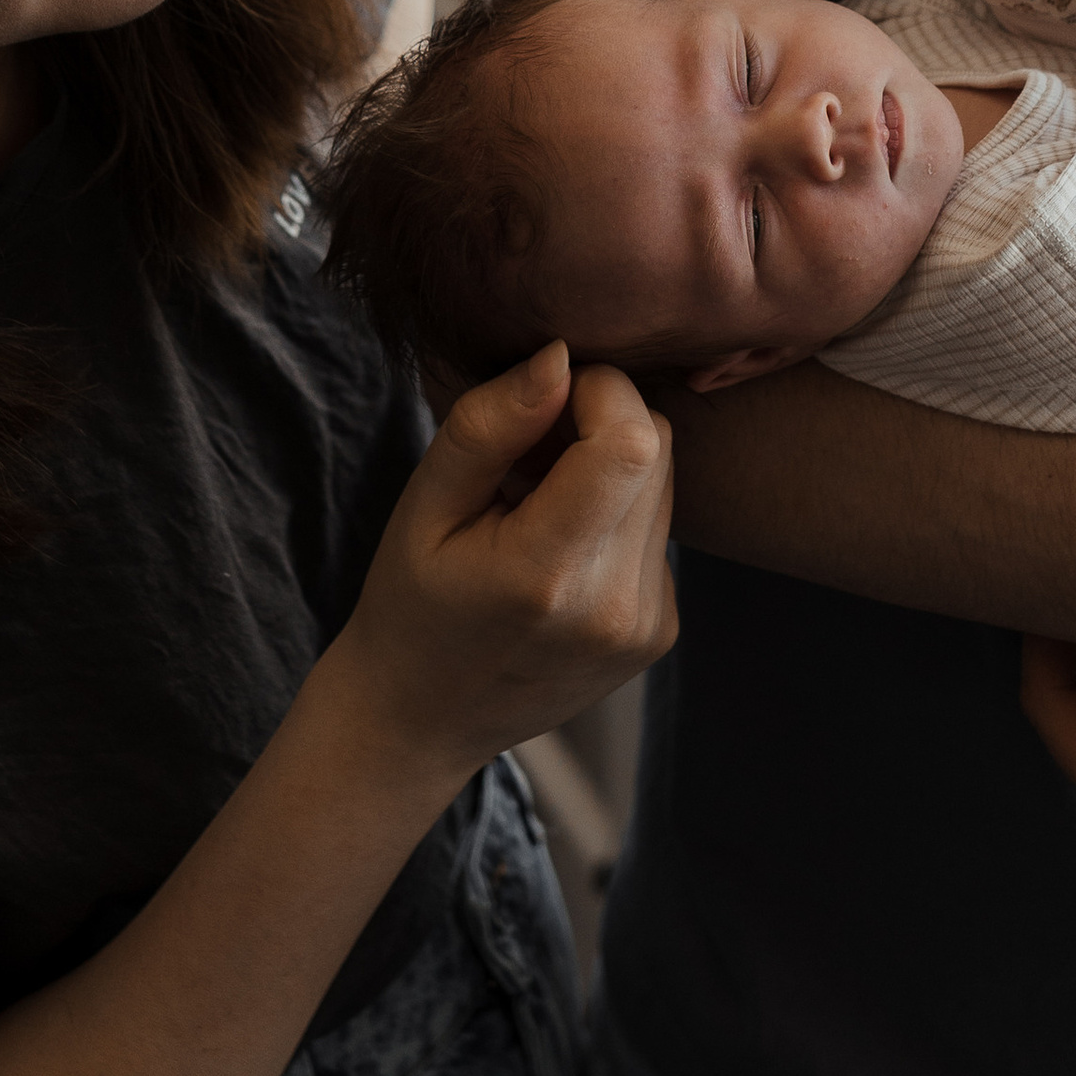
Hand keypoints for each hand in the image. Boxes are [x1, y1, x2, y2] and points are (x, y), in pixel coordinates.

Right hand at [338, 341, 676, 782]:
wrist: (424, 719)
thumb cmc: (411, 605)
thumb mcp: (425, 505)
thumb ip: (490, 426)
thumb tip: (559, 356)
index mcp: (549, 575)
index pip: (631, 440)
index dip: (597, 389)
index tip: (543, 400)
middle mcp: (617, 607)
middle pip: (656, 450)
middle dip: (600, 421)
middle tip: (527, 452)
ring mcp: (647, 626)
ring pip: (664, 484)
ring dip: (609, 466)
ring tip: (536, 500)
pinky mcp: (661, 632)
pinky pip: (658, 529)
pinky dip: (616, 514)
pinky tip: (559, 545)